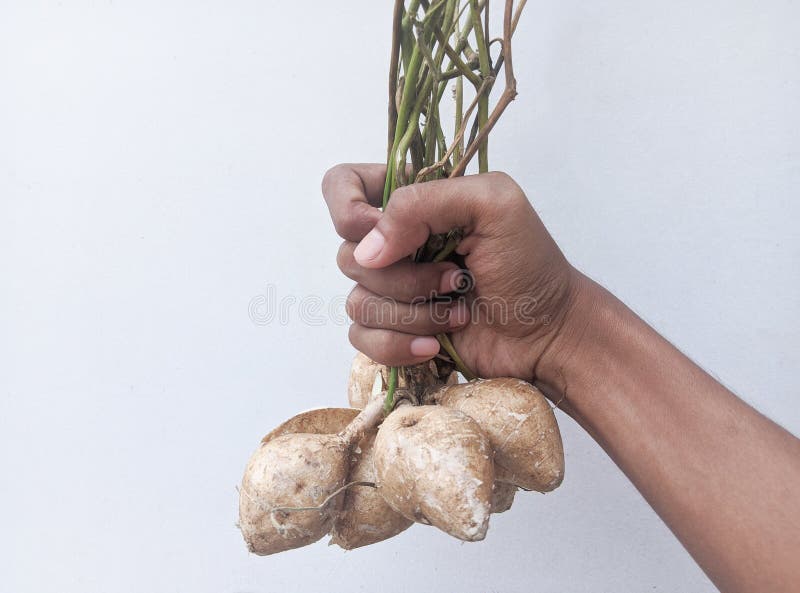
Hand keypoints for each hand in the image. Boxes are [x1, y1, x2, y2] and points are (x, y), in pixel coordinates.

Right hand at [322, 163, 587, 383]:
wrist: (547, 334)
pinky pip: (362, 339)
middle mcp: (395, 243)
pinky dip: (398, 345)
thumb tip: (368, 249)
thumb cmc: (530, 265)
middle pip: (348, 255)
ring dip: (412, 313)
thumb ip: (425, 203)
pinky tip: (435, 345)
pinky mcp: (395, 332)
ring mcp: (393, 290)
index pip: (343, 185)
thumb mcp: (493, 205)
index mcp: (413, 202)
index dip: (348, 209)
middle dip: (405, 275)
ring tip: (459, 312)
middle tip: (457, 278)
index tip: (380, 230)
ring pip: (357, 302)